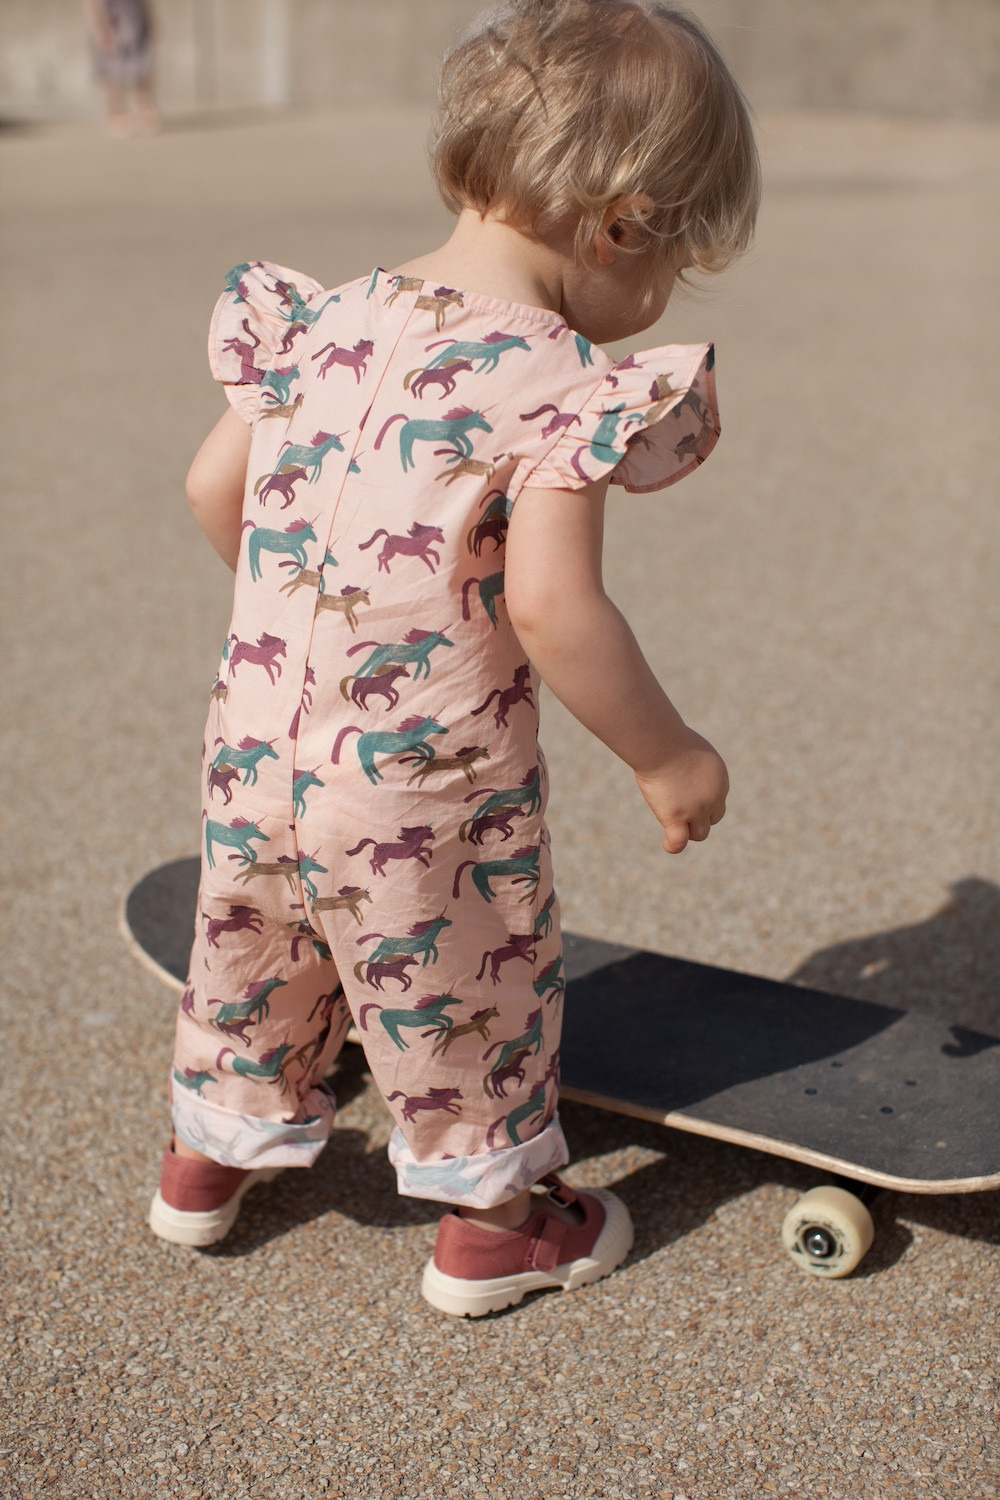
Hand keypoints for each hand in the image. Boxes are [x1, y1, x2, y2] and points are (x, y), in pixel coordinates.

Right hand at [634, 730, 728, 853]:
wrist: (662, 744)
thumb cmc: (670, 739)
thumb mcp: (692, 749)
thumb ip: (694, 763)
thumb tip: (685, 770)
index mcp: (720, 781)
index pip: (717, 802)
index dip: (703, 802)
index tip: (685, 794)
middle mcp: (713, 798)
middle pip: (712, 819)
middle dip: (698, 817)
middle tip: (677, 805)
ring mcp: (695, 810)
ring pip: (699, 834)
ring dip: (687, 830)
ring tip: (671, 820)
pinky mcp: (676, 817)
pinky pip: (679, 841)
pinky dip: (674, 846)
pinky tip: (668, 844)